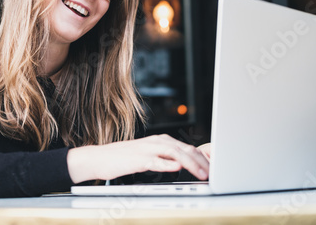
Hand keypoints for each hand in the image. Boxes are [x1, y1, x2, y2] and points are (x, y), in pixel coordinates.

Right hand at [67, 134, 209, 183]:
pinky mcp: (138, 159)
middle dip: (202, 161)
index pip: (187, 148)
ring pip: (174, 153)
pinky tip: (176, 168)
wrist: (100, 158)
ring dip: (190, 163)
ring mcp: (147, 149)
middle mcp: (156, 142)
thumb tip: (181, 164)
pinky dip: (167, 164)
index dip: (203, 157)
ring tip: (202, 173)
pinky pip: (155, 161)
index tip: (214, 167)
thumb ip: (165, 158)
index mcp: (161, 141)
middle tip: (214, 172)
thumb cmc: (124, 159)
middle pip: (185, 149)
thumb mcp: (149, 157)